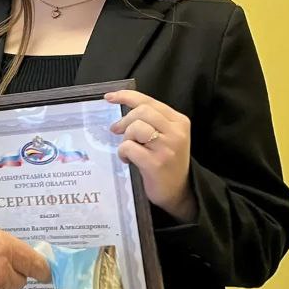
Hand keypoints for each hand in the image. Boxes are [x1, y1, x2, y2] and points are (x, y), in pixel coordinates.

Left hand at [107, 89, 197, 222]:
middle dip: (125, 120)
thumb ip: (151, 120)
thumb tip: (121, 106)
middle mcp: (176, 132)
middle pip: (142, 112)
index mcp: (179, 121)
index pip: (149, 101)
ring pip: (136, 128)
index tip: (109, 97)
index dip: (127, 96)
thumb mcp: (166, 136)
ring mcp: (167, 148)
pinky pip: (129, 147)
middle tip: (117, 130)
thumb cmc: (167, 161)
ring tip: (129, 148)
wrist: (178, 192)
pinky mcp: (156, 164)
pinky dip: (123, 152)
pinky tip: (127, 160)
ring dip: (126, 138)